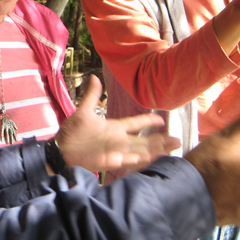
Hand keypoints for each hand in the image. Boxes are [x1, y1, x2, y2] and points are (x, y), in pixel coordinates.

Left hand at [56, 75, 180, 172]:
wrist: (61, 149)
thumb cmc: (72, 132)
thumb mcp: (83, 111)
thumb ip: (91, 96)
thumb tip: (94, 77)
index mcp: (114, 127)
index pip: (136, 123)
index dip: (148, 121)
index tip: (162, 119)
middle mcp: (119, 140)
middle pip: (144, 139)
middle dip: (160, 140)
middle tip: (177, 139)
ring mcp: (116, 151)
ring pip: (141, 150)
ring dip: (156, 149)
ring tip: (173, 148)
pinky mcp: (111, 162)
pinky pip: (130, 161)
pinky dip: (140, 159)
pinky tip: (152, 157)